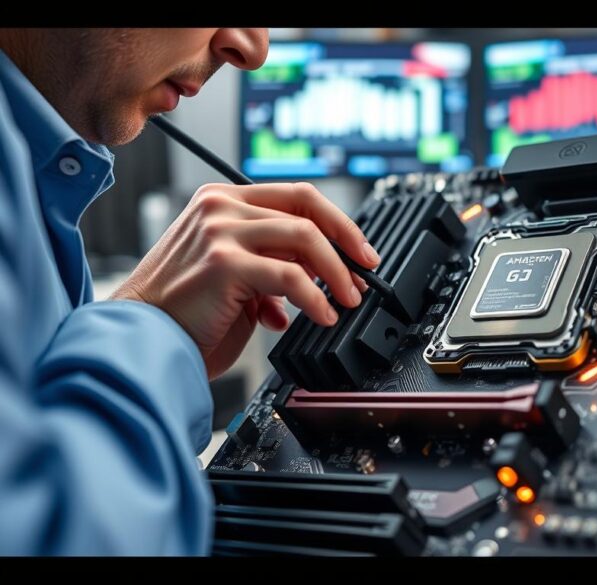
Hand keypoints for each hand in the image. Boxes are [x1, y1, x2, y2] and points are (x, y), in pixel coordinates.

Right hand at [112, 182, 378, 378]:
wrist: (143, 338)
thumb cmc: (185, 312)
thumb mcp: (235, 273)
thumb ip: (271, 260)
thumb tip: (320, 271)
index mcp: (221, 201)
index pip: (296, 196)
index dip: (337, 222)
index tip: (359, 250)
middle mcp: (220, 207)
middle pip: (306, 210)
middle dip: (346, 244)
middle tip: (364, 275)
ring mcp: (220, 231)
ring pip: (304, 238)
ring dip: (336, 273)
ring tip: (346, 300)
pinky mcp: (224, 263)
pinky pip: (290, 276)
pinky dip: (315, 298)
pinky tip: (322, 316)